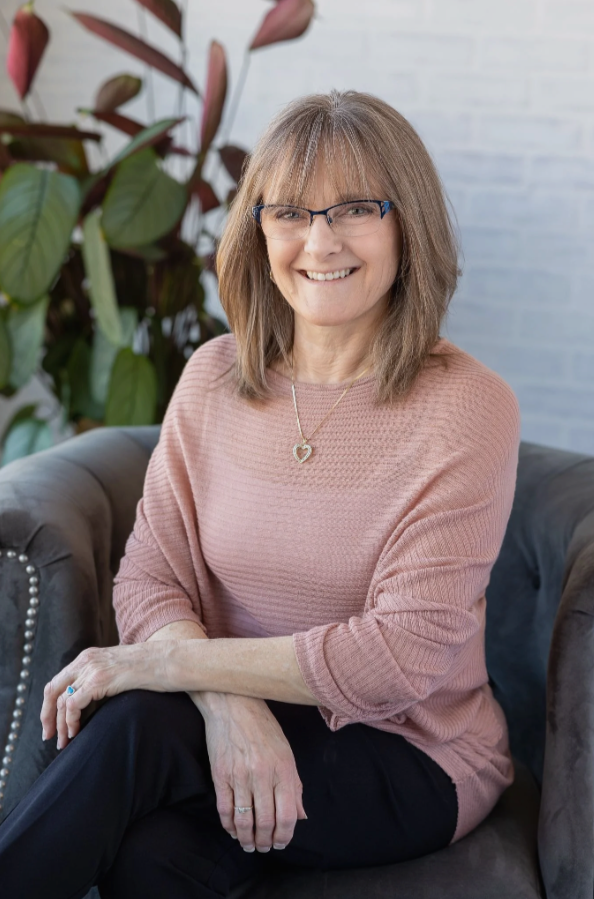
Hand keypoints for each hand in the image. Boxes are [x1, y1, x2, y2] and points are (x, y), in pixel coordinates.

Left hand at [40, 643, 167, 749]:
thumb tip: (91, 700)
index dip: (50, 705)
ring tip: (65, 742)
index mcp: (89, 657)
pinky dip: (70, 722)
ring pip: (60, 700)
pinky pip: (72, 705)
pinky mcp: (99, 680)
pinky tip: (77, 732)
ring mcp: (91, 669)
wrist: (169, 660)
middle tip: (51, 737)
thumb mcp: (119, 670)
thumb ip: (103, 679)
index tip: (53, 725)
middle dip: (47, 716)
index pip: (58, 681)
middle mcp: (86, 660)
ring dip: (59, 724)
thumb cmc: (152, 669)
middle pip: (52, 690)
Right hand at [196, 693, 306, 852]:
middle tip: (265, 848)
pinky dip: (229, 826)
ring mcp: (240, 776)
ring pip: (244, 820)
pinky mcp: (220, 775)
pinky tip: (233, 830)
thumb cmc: (263, 727)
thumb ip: (295, 785)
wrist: (233, 704)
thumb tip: (300, 816)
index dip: (285, 836)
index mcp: (283, 769)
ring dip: (247, 839)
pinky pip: (224, 809)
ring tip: (249, 844)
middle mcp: (263, 774)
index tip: (281, 843)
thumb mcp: (286, 752)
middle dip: (266, 842)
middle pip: (265, 822)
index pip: (287, 815)